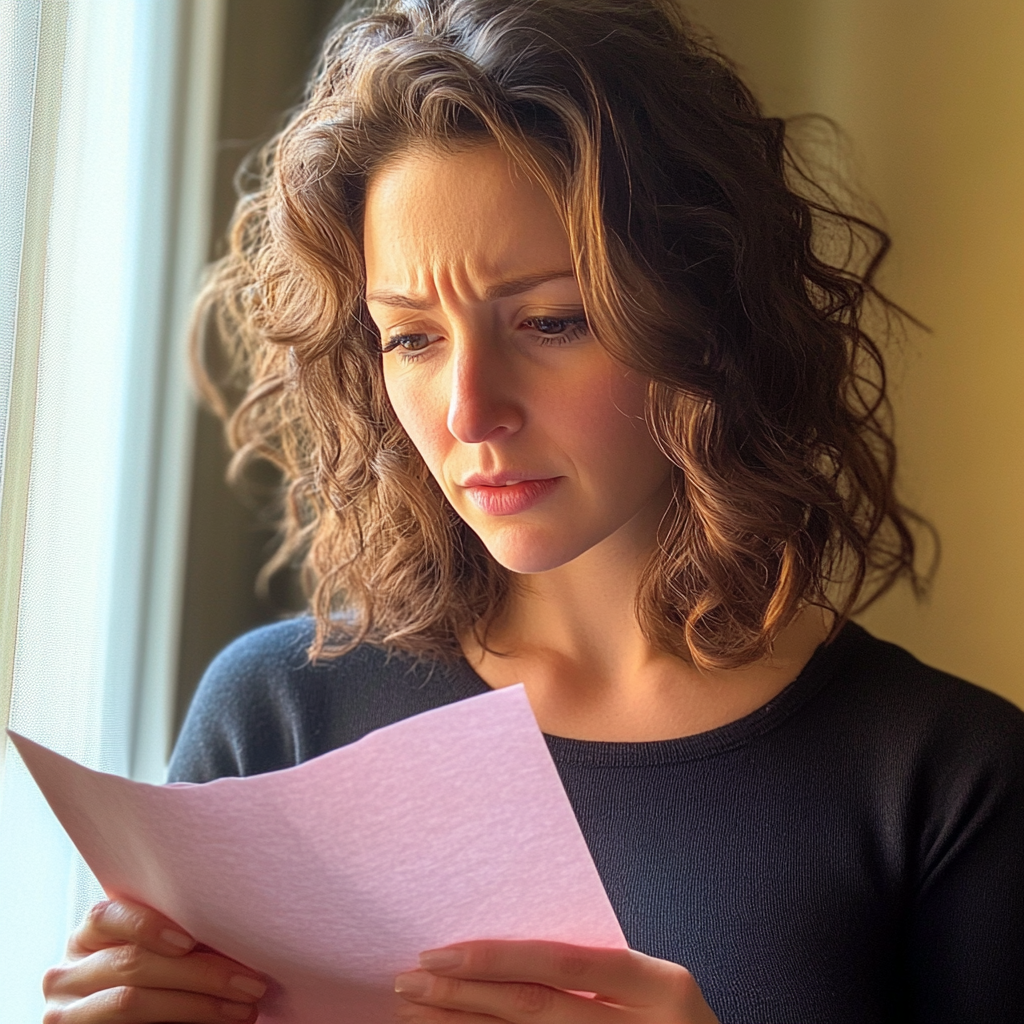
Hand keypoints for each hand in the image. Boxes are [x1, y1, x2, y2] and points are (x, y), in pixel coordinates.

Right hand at [43, 897, 266, 1023]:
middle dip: (199, 973)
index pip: (107, 916)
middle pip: (132, 964)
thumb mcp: (159, 954)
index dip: (148, 925)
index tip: (191, 940)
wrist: (132, 1021)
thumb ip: (180, 939)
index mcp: (88, 937)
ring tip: (244, 1010)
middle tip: (251, 983)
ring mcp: (65, 1015)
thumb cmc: (159, 979)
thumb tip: (240, 927)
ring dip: (198, 1006)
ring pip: (131, 1002)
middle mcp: (65, 975)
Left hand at [394, 940, 720, 1023]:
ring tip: (414, 1014)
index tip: (440, 952)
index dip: (497, 958)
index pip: (562, 963)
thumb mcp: (654, 989)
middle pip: (536, 1009)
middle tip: (409, 981)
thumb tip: (502, 952)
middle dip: (464, 994)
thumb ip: (598, 970)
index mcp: (660, 987)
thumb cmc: (674, 1023)